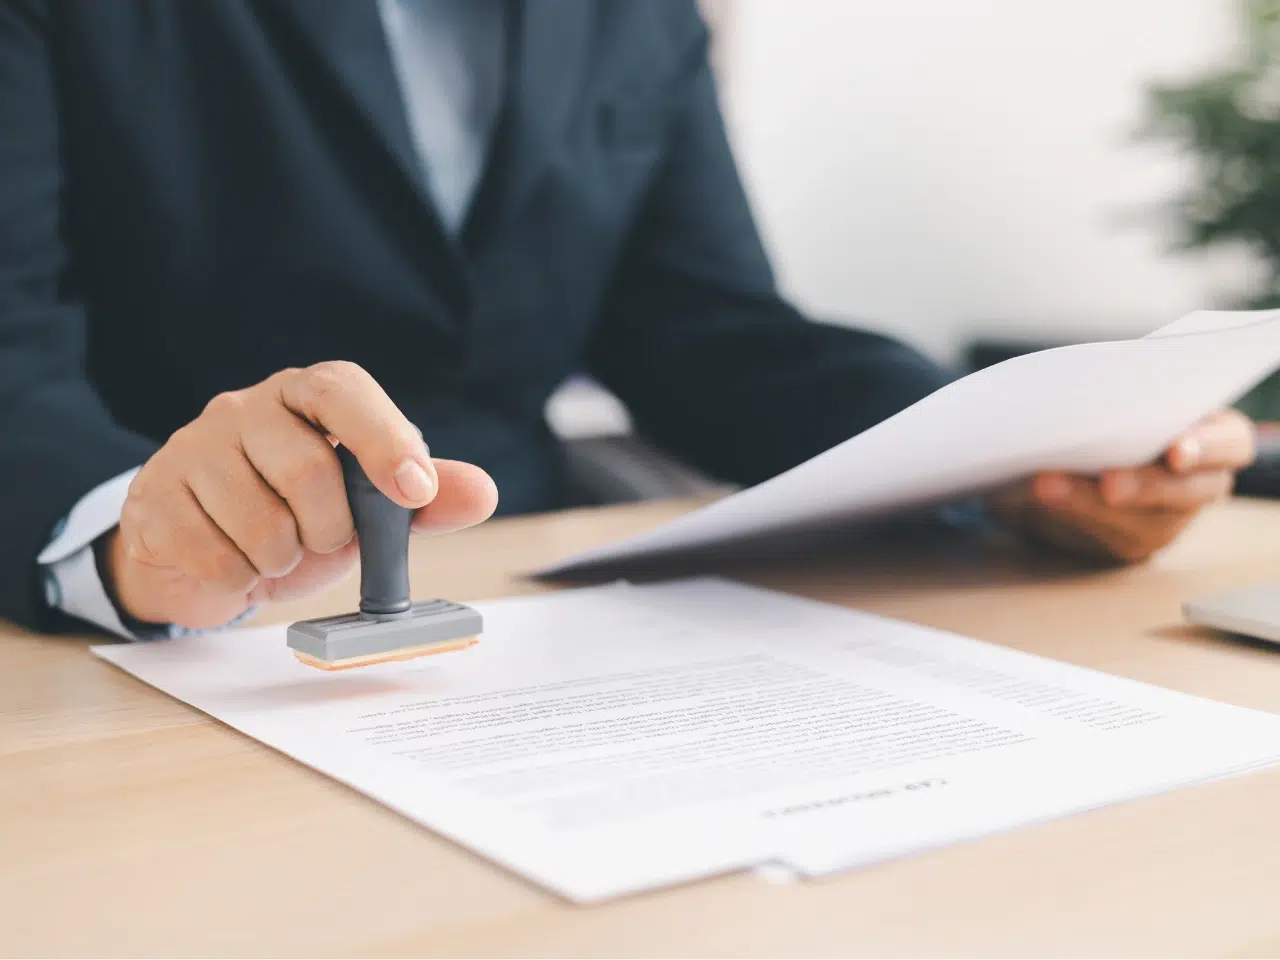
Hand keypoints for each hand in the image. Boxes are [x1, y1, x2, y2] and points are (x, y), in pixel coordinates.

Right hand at [100, 362, 498, 628]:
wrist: (209, 552)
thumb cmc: (300, 515)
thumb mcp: (369, 506)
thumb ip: (427, 498)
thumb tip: (481, 493)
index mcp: (306, 395)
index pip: (343, 391)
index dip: (383, 438)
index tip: (414, 490)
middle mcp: (244, 407)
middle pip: (306, 470)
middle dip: (330, 529)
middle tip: (323, 539)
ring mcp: (192, 447)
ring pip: (260, 523)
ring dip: (283, 559)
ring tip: (277, 550)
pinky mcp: (153, 497)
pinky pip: (214, 557)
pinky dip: (239, 578)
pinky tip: (235, 563)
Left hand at [987, 409, 1255, 562]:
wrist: (1083, 452)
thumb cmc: (1117, 412)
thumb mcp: (1126, 397)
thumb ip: (1119, 397)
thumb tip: (1071, 392)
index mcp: (1214, 437)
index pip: (1230, 443)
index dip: (1208, 448)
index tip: (1176, 449)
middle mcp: (1198, 485)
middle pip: (1185, 494)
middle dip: (1144, 487)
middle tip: (1108, 483)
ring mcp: (1164, 520)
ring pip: (1137, 524)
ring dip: (1087, 506)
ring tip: (1045, 487)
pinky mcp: (1125, 543)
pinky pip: (1099, 540)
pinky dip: (1063, 518)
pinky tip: (1033, 500)